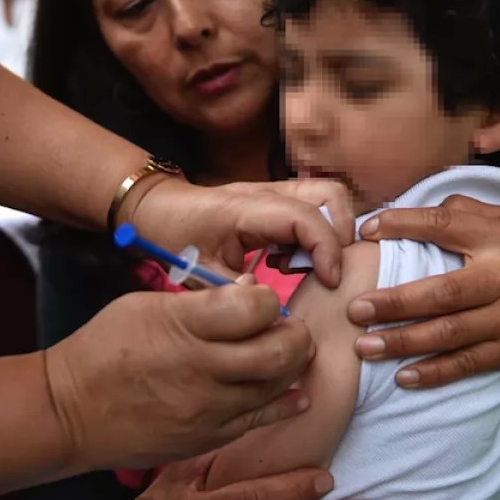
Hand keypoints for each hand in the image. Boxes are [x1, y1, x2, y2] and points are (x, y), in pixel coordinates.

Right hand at [47, 286, 314, 470]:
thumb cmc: (104, 349)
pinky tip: (292, 394)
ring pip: (278, 387)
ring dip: (290, 368)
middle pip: (281, 351)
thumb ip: (203, 300)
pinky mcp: (208, 438)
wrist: (69, 412)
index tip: (260, 301)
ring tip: (281, 356)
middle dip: (295, 335)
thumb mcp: (145, 305)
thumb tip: (251, 291)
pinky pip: (261, 420)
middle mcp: (202, 369)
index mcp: (183, 326)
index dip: (269, 299)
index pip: (256, 306)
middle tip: (288, 329)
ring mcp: (208, 409)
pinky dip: (283, 404)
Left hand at [129, 179, 353, 288]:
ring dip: (332, 231)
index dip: (327, 249)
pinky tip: (291, 261)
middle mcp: (267, 192)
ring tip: (311, 267)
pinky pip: (314, 207)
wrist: (158, 209)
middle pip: (330, 196)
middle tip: (328, 273)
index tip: (329, 281)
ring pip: (328, 197)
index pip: (305, 217)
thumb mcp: (200, 273)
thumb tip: (271, 309)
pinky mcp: (276, 198)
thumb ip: (236, 292)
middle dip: (341, 236)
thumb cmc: (176, 237)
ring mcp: (274, 191)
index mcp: (247, 208)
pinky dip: (318, 233)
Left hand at [350, 194, 499, 387]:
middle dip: (395, 303)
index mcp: (499, 238)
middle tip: (355, 309)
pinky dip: (434, 372)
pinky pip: (467, 364)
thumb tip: (406, 213)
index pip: (445, 225)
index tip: (366, 231)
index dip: (403, 225)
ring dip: (404, 341)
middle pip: (443, 292)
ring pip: (450, 333)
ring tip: (364, 346)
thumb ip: (461, 211)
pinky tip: (402, 377)